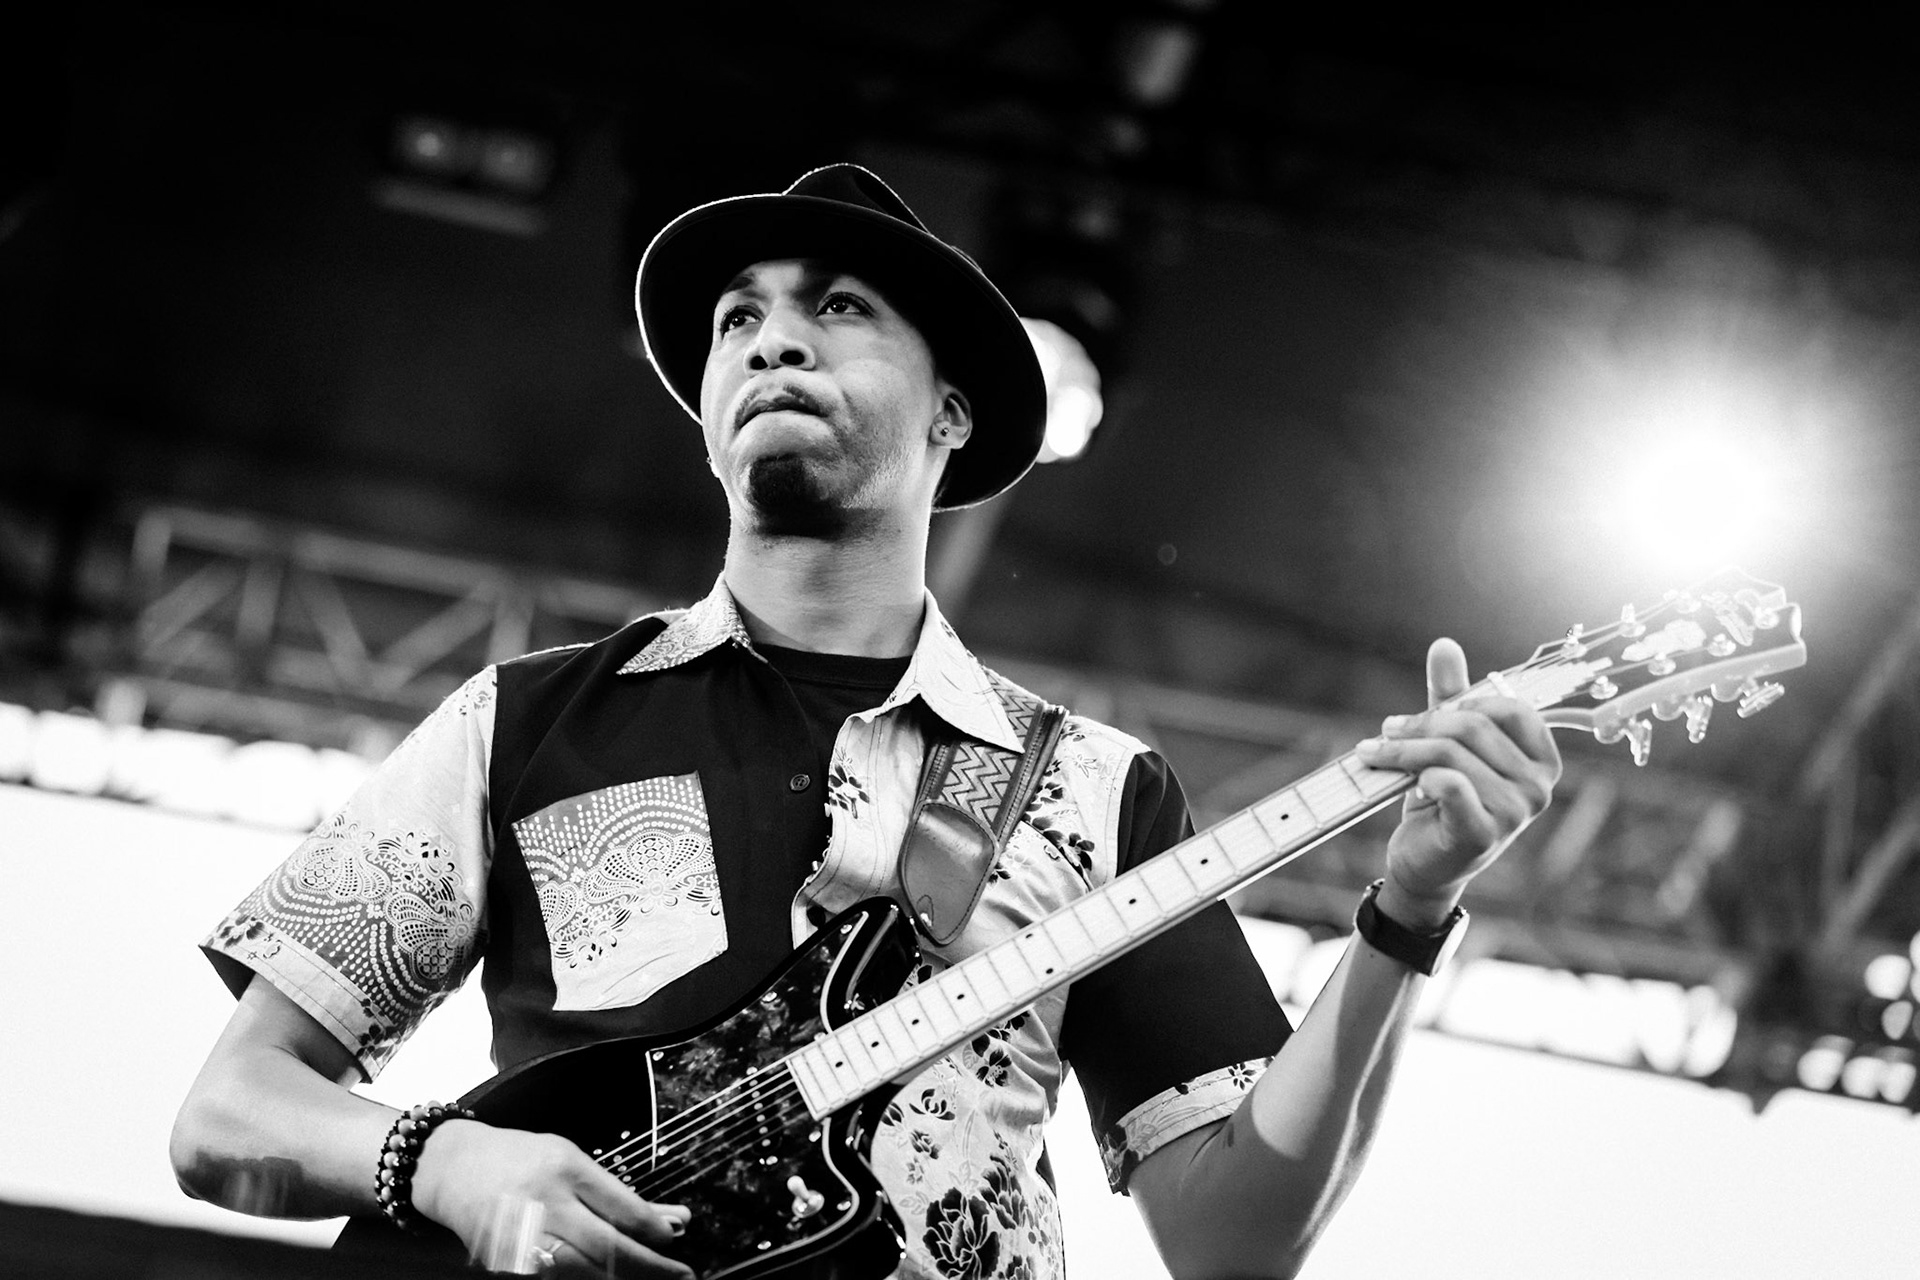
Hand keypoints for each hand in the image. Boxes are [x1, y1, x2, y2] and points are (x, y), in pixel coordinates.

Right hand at [411, 1119, 693, 1277]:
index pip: (622, 1208)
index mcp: (565, 1169)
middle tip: (682, 1275)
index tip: (677, 1238)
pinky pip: (556, 1277)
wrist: (454, 1170)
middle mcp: (545, 1204)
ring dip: (623, 1279)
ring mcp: (523, 1237)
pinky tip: (610, 1279)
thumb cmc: (521, 1159)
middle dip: (651, 1266)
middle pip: (608, 1247)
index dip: (655, 1230)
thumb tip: (672, 1218)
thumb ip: (617, 1192)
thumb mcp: (571, 1158)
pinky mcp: (507, 1263)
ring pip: (584, 1271)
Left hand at [1356, 638, 1560, 925]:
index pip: (1509, 707)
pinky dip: (1419, 775)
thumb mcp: (1449, 743)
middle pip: (1472, 726)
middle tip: (1388, 730)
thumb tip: (1444, 644)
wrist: (1425, 861)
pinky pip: (1449, 783)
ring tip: (1378, 753)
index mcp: (1542, 759)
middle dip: (1421, 724)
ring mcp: (1516, 812)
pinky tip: (1407, 783)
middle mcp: (1539, 786)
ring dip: (1404, 749)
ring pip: (1450, 753)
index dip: (1462, 703)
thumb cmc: (1443, 798)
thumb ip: (1451, 695)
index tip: (1427, 714)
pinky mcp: (1483, 833)